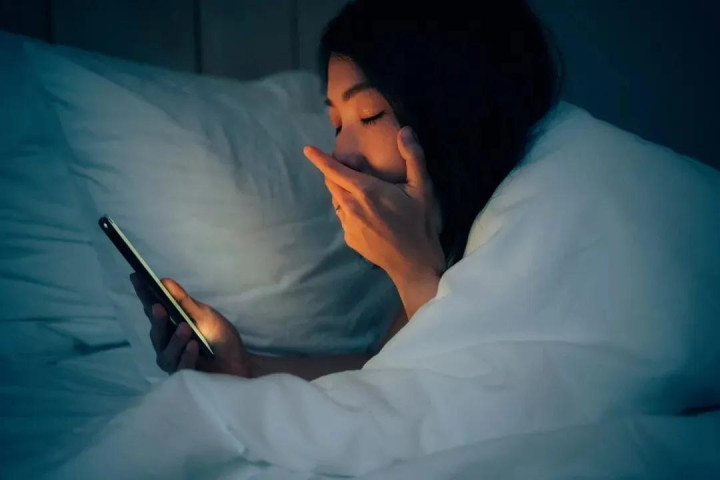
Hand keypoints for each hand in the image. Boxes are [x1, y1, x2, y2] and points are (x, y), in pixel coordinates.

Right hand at [129, 273, 250, 377]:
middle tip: (159, 307)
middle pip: (156, 333)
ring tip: (185, 328)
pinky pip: (182, 367)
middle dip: (157, 320)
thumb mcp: (205, 315)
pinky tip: (194, 346)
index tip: (136, 277)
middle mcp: (167, 343)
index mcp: (170, 325)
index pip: (153, 309)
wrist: (240, 363)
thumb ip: (184, 302)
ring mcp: (174, 361)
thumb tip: (164, 281)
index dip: (143, 294)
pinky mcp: (185, 377)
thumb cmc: (220, 337)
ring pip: (166, 352)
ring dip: (176, 340)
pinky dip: (187, 356)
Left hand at [303, 126, 444, 280]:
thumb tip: (404, 130)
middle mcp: (350, 206)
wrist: (413, 263)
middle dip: (337, 171)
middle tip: (359, 170)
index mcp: (365, 190)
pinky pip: (343, 217)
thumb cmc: (418, 223)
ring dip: (344, 191)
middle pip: (331, 182)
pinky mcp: (348, 238)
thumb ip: (412, 156)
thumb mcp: (421, 188)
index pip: (334, 170)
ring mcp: (347, 224)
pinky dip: (350, 210)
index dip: (319, 158)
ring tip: (368, 196)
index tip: (307, 149)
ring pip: (337, 200)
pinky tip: (370, 216)